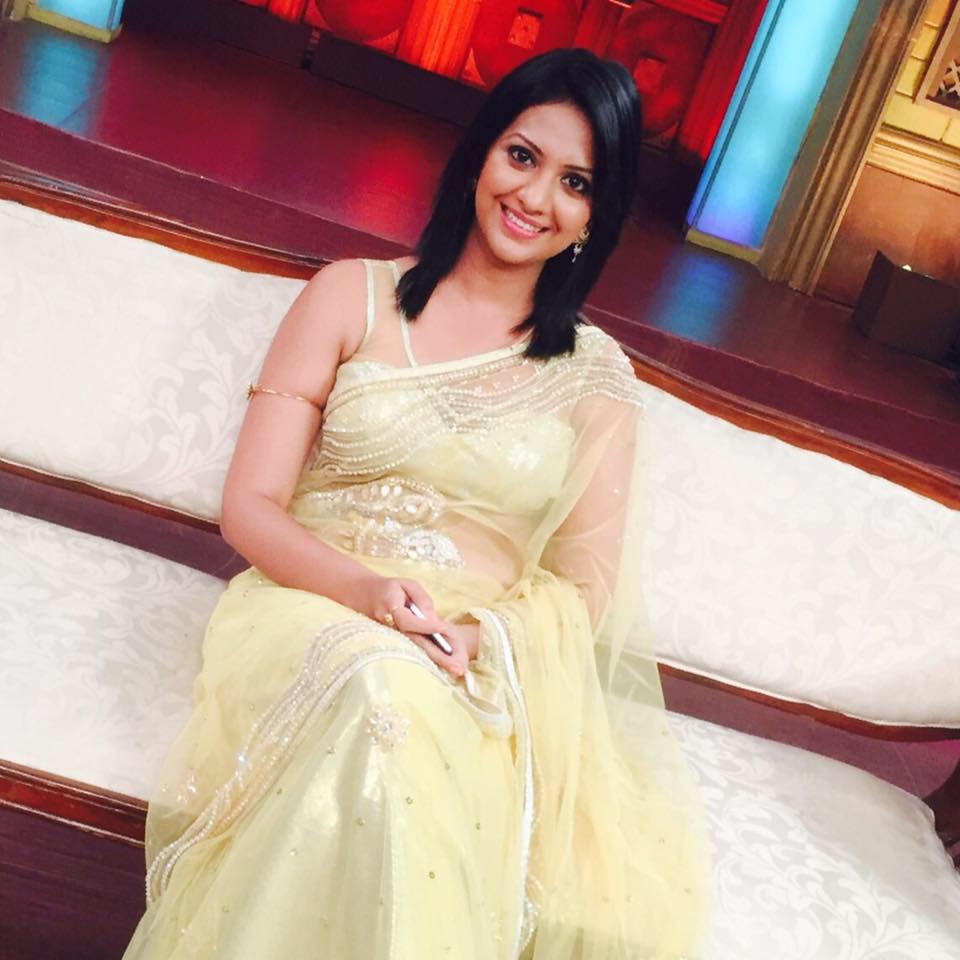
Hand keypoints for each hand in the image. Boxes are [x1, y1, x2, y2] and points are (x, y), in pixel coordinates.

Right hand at [338, 573, 471, 677]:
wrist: (361, 595)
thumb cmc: (389, 588)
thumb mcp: (407, 584)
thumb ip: (422, 599)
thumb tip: (433, 618)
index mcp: (389, 607)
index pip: (408, 621)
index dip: (426, 625)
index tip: (444, 629)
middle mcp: (387, 626)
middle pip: (414, 642)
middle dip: (437, 655)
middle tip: (458, 667)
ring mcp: (388, 637)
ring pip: (415, 649)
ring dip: (435, 660)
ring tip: (456, 670)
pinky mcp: (392, 643)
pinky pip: (412, 649)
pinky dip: (429, 657)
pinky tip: (445, 665)